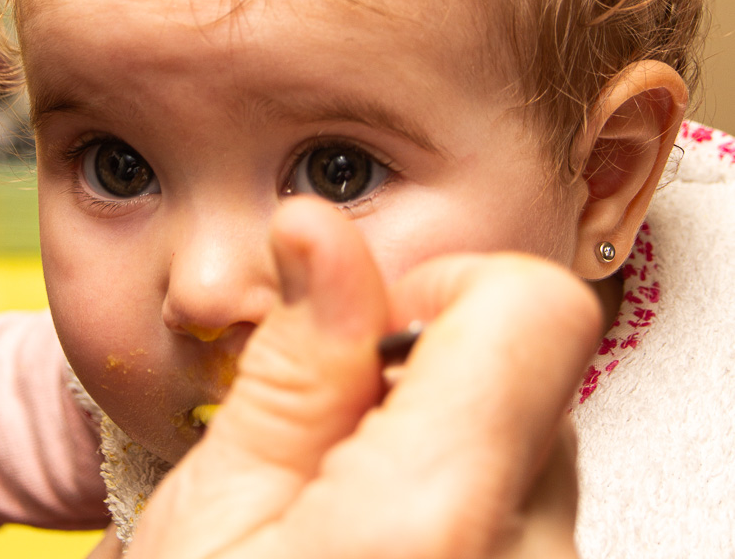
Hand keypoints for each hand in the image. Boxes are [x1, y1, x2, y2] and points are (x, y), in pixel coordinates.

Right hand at [127, 198, 601, 558]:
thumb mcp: (219, 509)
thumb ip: (298, 362)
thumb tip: (320, 229)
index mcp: (440, 516)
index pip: (538, 308)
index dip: (447, 285)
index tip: (367, 327)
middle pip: (533, 371)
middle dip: (430, 366)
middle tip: (333, 431)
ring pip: (532, 438)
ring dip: (444, 433)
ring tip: (349, 499)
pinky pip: (530, 505)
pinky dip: (462, 493)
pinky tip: (385, 542)